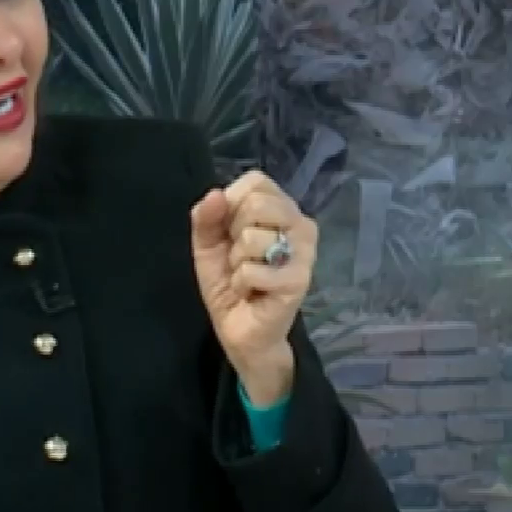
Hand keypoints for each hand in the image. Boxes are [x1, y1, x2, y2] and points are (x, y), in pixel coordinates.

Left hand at [190, 169, 316, 403]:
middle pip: (256, 204)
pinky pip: (251, 271)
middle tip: (240, 257)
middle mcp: (301, 224)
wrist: (242, 330)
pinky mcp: (299, 280)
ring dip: (236, 264)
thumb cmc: (231, 282)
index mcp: (283, 208)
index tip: (231, 231)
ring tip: (247, 278)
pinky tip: (253, 293)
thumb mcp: (209, 244)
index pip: (256, 181)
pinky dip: (240, 284)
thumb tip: (215, 194)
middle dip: (233, 235)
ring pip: (251, 238)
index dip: (231, 204)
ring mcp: (305, 252)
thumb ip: (207, 217)